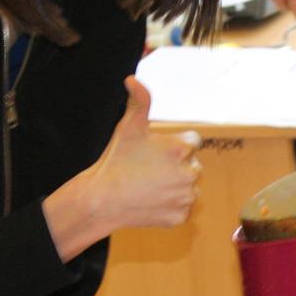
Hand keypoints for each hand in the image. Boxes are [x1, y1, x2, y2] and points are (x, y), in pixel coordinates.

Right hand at [85, 77, 201, 231]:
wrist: (102, 201)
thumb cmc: (116, 161)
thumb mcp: (128, 127)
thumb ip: (139, 101)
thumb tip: (133, 78)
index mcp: (182, 148)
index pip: (192, 142)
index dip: (173, 145)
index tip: (157, 152)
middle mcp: (190, 172)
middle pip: (192, 164)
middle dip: (177, 165)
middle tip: (150, 170)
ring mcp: (186, 197)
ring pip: (189, 187)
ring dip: (176, 186)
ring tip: (151, 186)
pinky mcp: (180, 216)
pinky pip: (182, 208)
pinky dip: (170, 206)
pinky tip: (152, 201)